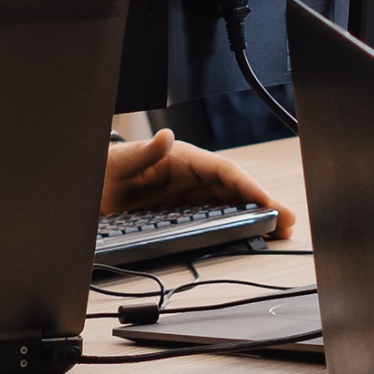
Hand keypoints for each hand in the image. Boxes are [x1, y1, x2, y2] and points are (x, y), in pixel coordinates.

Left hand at [102, 131, 296, 240]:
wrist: (84, 190)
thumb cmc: (102, 170)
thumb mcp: (117, 162)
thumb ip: (142, 152)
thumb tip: (166, 137)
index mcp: (182, 159)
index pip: (224, 172)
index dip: (249, 187)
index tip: (269, 203)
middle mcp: (190, 176)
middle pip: (234, 190)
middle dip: (263, 204)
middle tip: (289, 223)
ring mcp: (187, 194)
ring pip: (229, 204)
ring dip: (255, 216)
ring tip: (279, 232)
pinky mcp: (180, 211)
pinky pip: (215, 217)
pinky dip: (236, 225)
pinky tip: (251, 235)